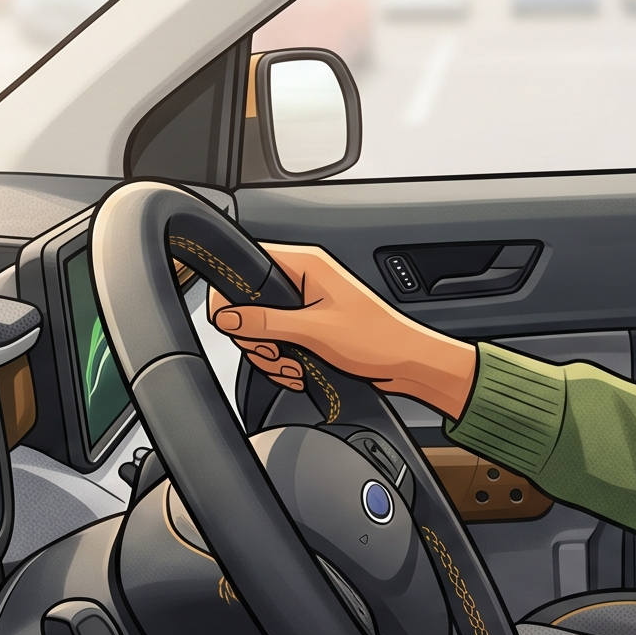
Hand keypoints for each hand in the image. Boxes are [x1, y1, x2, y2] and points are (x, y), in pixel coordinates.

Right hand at [208, 244, 478, 416]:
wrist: (407, 364)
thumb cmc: (377, 339)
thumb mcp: (314, 330)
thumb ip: (265, 322)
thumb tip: (227, 316)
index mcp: (305, 265)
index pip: (248, 264)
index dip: (233, 294)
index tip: (236, 323)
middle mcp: (303, 281)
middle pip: (249, 305)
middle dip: (257, 337)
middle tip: (277, 349)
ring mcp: (304, 308)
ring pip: (261, 331)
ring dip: (273, 355)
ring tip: (297, 363)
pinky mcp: (308, 331)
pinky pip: (278, 346)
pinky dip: (285, 363)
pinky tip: (303, 371)